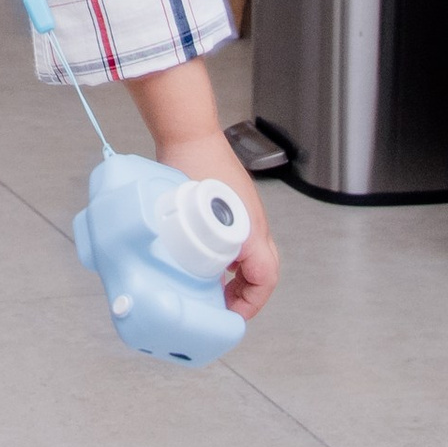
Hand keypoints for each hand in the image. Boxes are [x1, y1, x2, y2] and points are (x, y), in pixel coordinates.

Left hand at [155, 128, 279, 318]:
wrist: (190, 133)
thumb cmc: (192, 164)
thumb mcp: (193, 211)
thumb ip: (192, 240)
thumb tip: (182, 270)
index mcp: (251, 230)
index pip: (265, 278)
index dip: (251, 303)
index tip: (231, 314)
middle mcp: (255, 223)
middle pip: (265, 270)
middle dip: (248, 294)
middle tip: (224, 306)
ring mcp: (246, 213)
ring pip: (254, 255)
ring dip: (240, 276)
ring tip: (215, 288)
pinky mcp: (234, 205)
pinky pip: (243, 240)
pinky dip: (232, 258)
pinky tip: (210, 261)